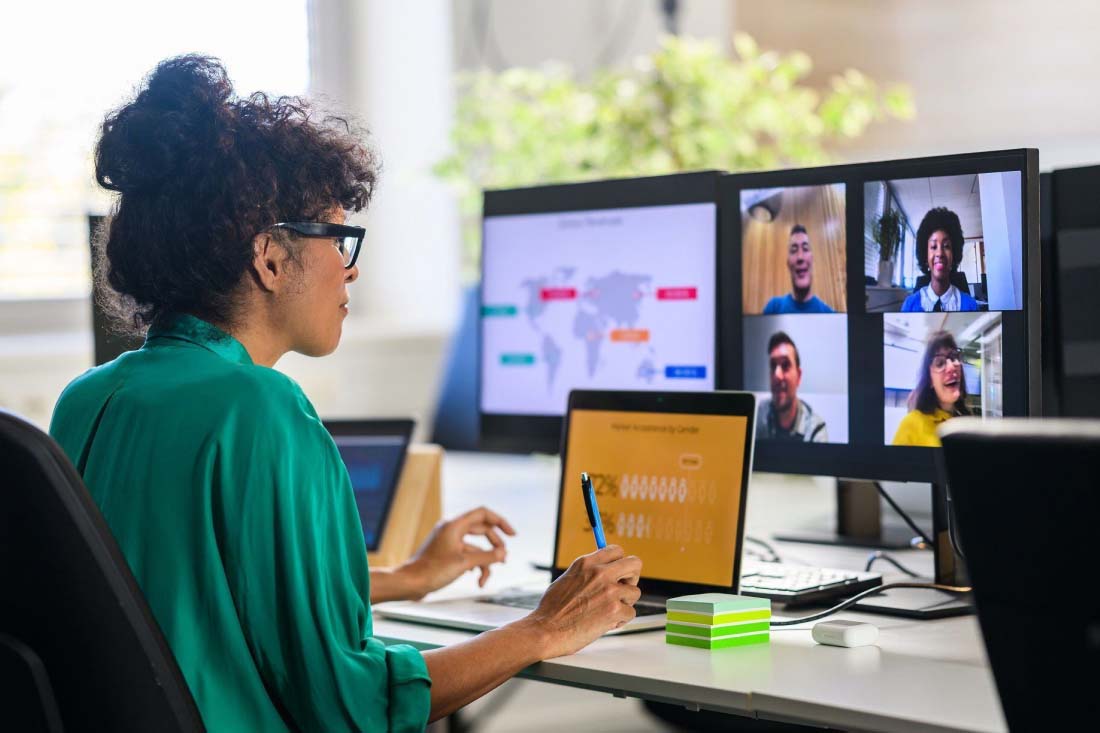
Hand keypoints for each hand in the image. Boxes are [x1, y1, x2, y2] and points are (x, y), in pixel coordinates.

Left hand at [400, 506, 515, 597]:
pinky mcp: (446, 553)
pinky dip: (474, 565)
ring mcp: (449, 541)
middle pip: (482, 530)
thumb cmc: (432, 571)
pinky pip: (466, 554)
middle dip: (494, 546)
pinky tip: (476, 579)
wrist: (409, 583)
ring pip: (475, 547)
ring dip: (483, 562)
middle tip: (503, 559)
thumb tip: (503, 554)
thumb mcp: (464, 563)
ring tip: (485, 580)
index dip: (500, 522)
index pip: (483, 514)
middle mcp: (452, 530)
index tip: (512, 535)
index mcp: (454, 525)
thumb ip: (486, 557)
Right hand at [521, 545, 641, 658]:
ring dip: (625, 603)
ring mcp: (609, 591)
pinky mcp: (615, 610)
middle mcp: (600, 573)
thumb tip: (604, 569)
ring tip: (607, 611)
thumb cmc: (553, 609)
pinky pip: (630, 613)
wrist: (546, 630)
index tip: (618, 572)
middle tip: (623, 588)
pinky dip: (620, 620)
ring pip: (635, 592)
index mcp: (587, 562)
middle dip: (632, 576)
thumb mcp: (568, 578)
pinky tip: (605, 623)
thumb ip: (587, 572)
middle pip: (635, 563)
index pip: (617, 550)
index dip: (620, 562)